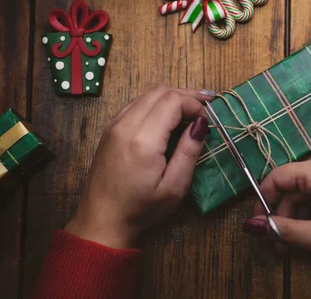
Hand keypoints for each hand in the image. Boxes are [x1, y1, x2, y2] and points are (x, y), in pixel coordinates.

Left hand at [65, 86, 213, 248]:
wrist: (102, 219)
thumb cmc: (142, 208)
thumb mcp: (174, 187)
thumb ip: (189, 152)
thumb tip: (202, 124)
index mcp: (143, 140)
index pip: (173, 101)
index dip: (195, 105)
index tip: (207, 121)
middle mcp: (126, 124)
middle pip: (160, 91)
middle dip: (186, 96)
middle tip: (206, 107)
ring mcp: (115, 124)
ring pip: (147, 94)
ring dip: (171, 97)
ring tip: (191, 109)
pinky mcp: (110, 128)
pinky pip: (136, 103)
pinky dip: (156, 103)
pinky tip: (168, 116)